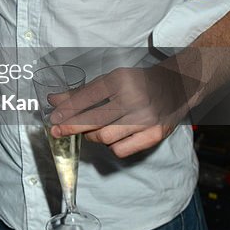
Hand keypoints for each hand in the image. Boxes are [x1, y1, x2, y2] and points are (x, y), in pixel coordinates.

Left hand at [48, 62, 198, 157]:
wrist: (176, 86)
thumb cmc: (138, 83)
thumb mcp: (111, 80)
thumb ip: (82, 93)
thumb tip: (54, 100)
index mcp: (121, 80)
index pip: (87, 98)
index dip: (67, 110)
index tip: (53, 118)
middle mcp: (134, 99)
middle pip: (94, 120)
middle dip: (71, 127)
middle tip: (57, 130)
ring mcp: (146, 119)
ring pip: (105, 138)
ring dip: (93, 136)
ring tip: (92, 130)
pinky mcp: (154, 135)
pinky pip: (121, 150)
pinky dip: (111, 146)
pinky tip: (112, 137)